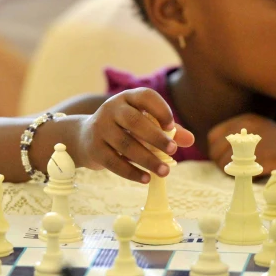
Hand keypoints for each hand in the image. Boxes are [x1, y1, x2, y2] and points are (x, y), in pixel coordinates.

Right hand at [76, 88, 194, 182]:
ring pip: (125, 144)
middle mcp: (111, 109)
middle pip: (134, 121)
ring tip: (165, 171)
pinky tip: (146, 179)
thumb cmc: (123, 128)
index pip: (145, 97)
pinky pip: (114, 162)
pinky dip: (132, 172)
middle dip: (156, 137)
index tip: (171, 127)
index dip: (160, 110)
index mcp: (127, 98)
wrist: (84, 137)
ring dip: (147, 159)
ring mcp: (100, 128)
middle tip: (174, 151)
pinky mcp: (94, 148)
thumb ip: (167, 130)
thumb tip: (191, 140)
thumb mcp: (143, 123)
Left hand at [207, 113, 275, 176]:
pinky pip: (239, 172)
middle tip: (234, 171)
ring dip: (231, 173)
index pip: (213, 136)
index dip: (215, 150)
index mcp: (245, 120)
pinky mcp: (263, 159)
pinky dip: (243, 177)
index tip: (224, 159)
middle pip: (216, 151)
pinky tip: (254, 176)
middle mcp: (246, 129)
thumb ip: (238, 136)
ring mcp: (254, 144)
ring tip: (245, 173)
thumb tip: (215, 150)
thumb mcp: (259, 131)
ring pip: (225, 164)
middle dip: (220, 164)